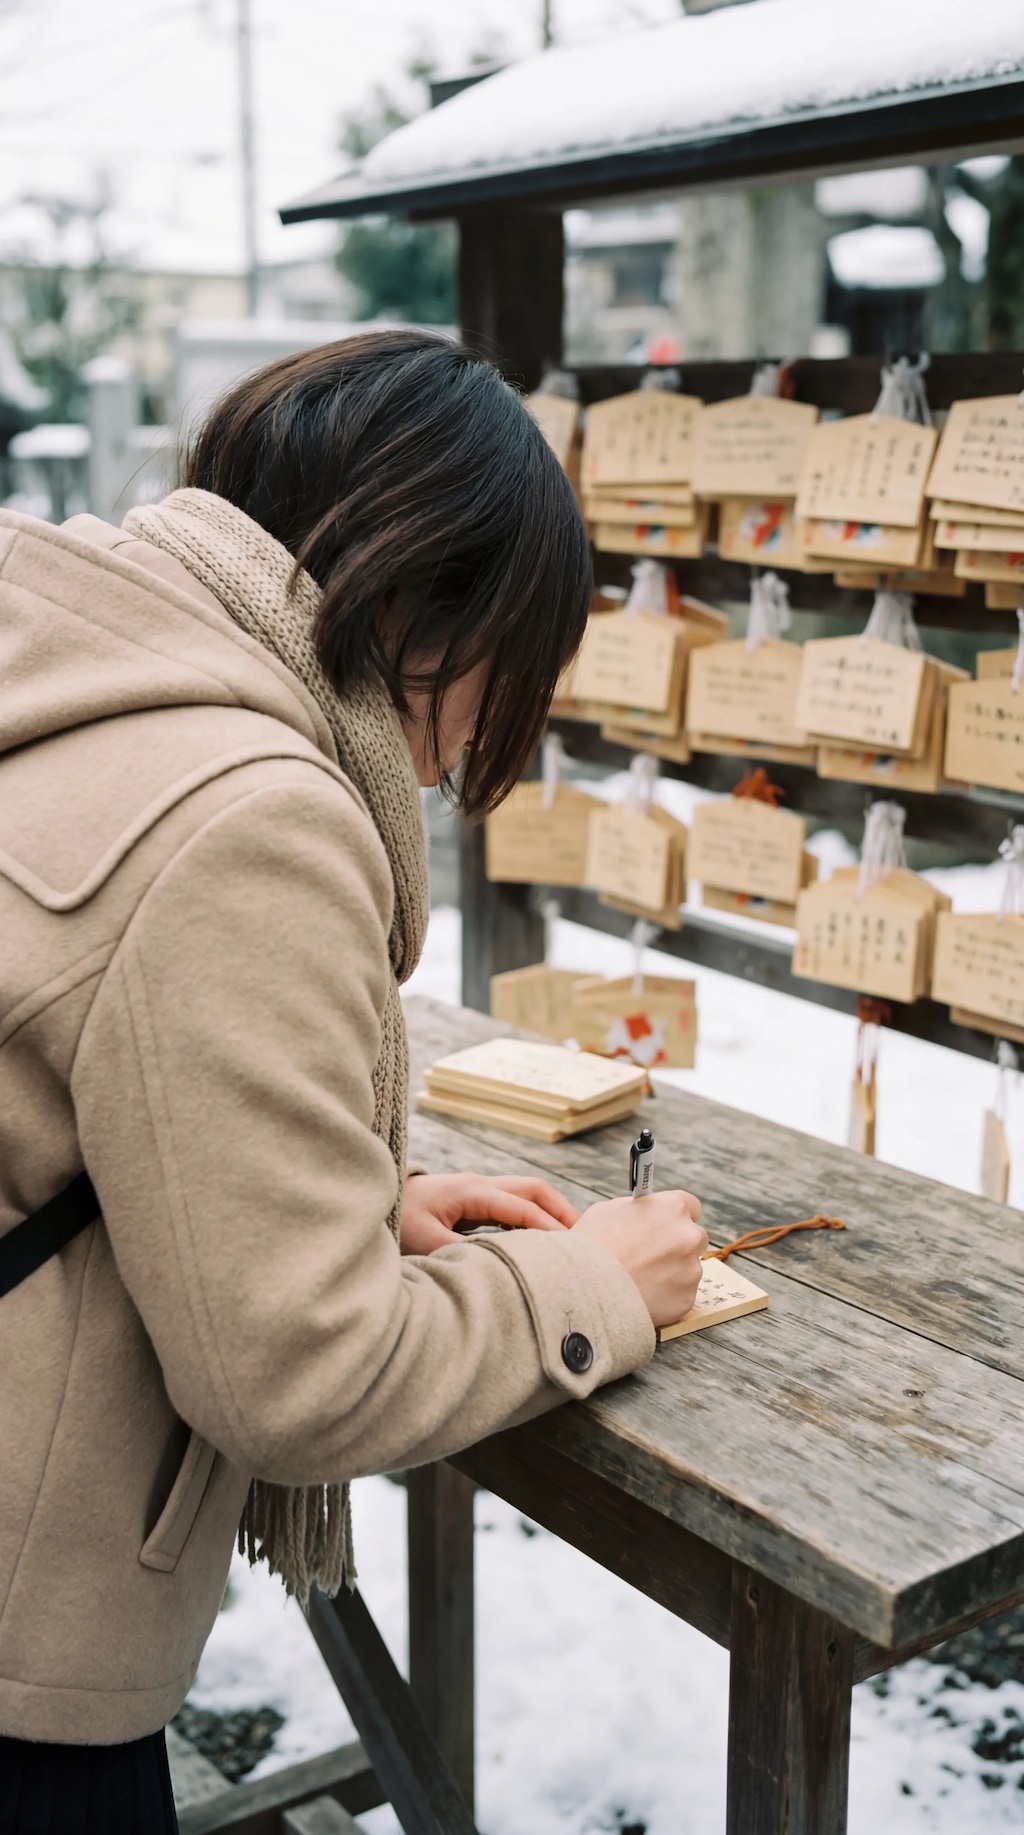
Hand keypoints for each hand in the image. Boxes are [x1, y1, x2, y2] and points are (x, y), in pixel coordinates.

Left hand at [400, 1173, 579, 1255]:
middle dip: (562, 1211)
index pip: (523, 1207)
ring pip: (528, 1193)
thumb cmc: (399, 1218)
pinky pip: (515, 1204)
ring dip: (551, 1212)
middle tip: (585, 1241)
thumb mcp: (425, 1242)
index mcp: (473, 1192)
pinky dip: (534, 1217)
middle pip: (535, 1189)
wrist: (378, 1197)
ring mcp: (480, 1188)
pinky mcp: (476, 1199)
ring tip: (571, 1243)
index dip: (549, 1227)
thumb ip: (461, 1255)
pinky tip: (541, 1240)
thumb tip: (496, 1268)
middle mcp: (482, 1185)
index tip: (571, 1249)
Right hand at [573, 1190, 707, 1329]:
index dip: (675, 1217)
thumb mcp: (608, 1210)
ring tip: (640, 1280)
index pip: (691, 1206)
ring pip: (688, 1269)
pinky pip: (680, 1295)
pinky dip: (665, 1297)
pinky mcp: (686, 1299)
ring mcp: (690, 1270)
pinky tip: (642, 1295)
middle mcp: (689, 1236)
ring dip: (672, 1272)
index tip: (666, 1225)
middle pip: (695, 1238)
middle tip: (651, 1255)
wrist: (585, 1288)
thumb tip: (643, 1215)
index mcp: (672, 1208)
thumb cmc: (592, 1246)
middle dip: (678, 1245)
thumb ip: (636, 1210)